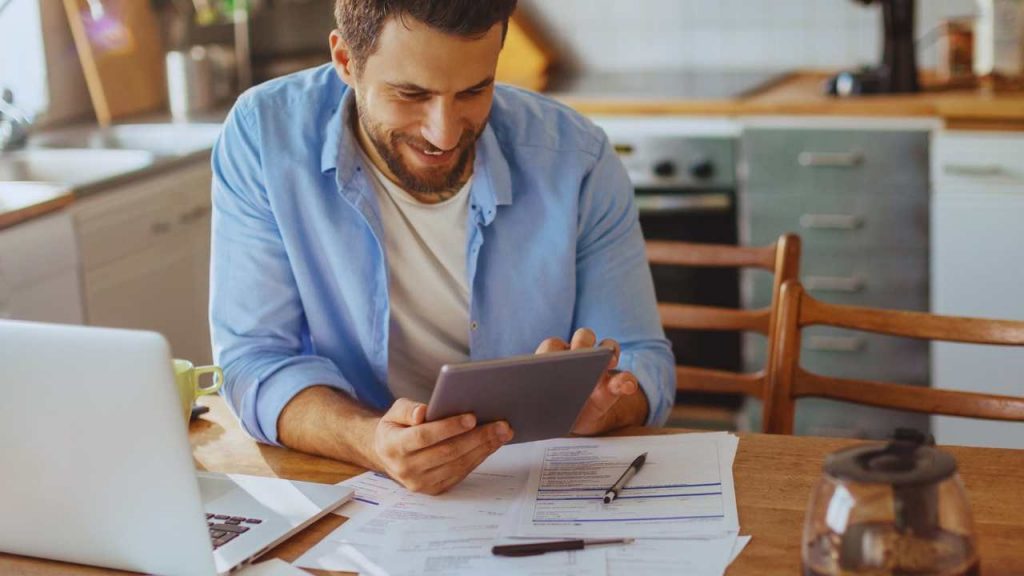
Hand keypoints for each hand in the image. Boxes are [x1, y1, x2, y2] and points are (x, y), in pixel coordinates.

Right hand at [372, 398, 513, 494]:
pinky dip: (479, 458)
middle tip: (500, 424)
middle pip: (447, 452)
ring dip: (484, 448)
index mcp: (394, 446)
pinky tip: (491, 444)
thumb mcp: (394, 412)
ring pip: (458, 464)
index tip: (472, 417)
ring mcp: (421, 483)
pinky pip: (461, 473)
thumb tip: (422, 412)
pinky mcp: (434, 489)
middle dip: (477, 437)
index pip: (424, 437)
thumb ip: (408, 409)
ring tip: (502, 433)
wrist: (387, 455)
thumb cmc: (396, 428)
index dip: (448, 427)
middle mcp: (406, 469)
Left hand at [534, 328, 648, 434]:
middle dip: (583, 342)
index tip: (554, 357)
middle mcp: (579, 356)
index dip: (555, 349)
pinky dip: (627, 382)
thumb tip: (536, 392)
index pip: (553, 346)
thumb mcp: (547, 411)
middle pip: (584, 336)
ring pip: (607, 347)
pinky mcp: (616, 383)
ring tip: (609, 362)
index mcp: (555, 359)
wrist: (575, 422)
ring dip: (609, 352)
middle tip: (582, 352)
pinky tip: (627, 386)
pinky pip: (626, 379)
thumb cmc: (554, 410)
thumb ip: (540, 400)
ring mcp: (599, 367)